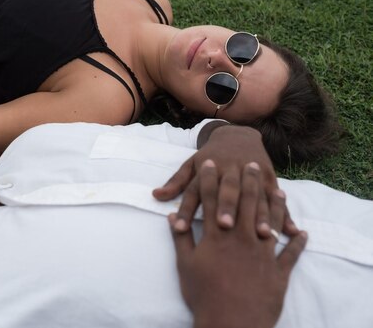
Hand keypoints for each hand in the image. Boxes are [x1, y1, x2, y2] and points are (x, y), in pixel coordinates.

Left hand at [153, 125, 297, 237]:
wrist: (238, 134)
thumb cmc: (210, 158)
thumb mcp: (191, 165)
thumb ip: (176, 182)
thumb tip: (155, 195)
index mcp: (208, 170)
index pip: (195, 191)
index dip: (186, 209)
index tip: (179, 228)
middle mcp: (230, 171)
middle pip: (228, 190)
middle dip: (226, 206)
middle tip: (225, 225)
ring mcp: (252, 174)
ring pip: (257, 196)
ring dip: (262, 214)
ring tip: (263, 234)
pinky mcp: (271, 178)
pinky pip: (278, 199)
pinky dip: (286, 214)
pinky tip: (292, 231)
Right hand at [169, 161, 306, 327]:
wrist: (231, 322)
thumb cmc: (204, 294)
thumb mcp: (185, 265)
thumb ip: (180, 238)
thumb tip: (173, 216)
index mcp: (216, 235)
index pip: (212, 200)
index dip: (210, 180)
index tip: (210, 164)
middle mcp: (241, 237)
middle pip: (244, 202)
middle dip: (246, 180)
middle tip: (250, 162)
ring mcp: (262, 252)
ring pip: (270, 221)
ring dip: (274, 204)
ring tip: (278, 188)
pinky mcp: (278, 271)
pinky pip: (291, 253)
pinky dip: (296, 241)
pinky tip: (301, 232)